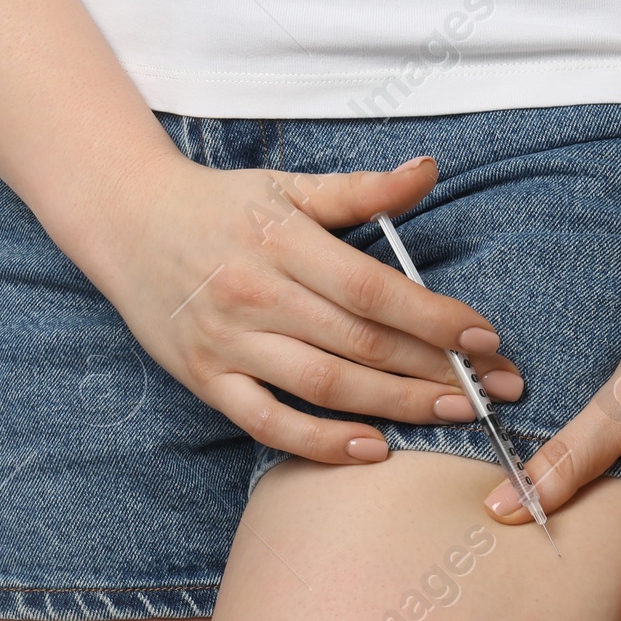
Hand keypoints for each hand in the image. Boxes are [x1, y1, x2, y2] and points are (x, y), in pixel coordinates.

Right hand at [73, 153, 522, 464]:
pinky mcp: (206, 379)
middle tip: (493, 390)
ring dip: (396, 407)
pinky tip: (373, 449)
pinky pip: (269, 421)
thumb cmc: (221, 205)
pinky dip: (322, 442)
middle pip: (360, 344)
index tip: (485, 338)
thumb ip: (362, 189)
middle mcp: (257, 294)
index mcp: (283, 241)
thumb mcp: (289, 187)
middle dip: (436, 370)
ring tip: (453, 415)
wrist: (128, 221)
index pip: (373, 289)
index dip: (434, 318)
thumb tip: (428, 171)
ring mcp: (229, 342)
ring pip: (325, 386)